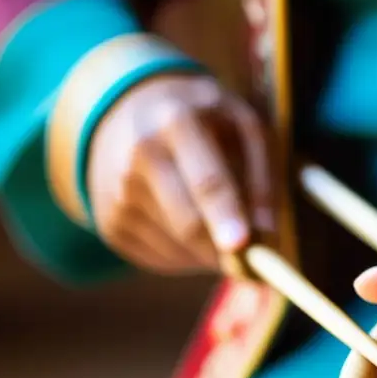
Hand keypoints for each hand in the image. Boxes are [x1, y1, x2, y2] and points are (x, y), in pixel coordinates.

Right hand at [87, 73, 272, 273]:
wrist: (128, 113)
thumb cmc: (205, 122)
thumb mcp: (243, 125)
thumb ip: (263, 175)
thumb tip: (266, 233)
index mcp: (177, 123)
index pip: (205, 179)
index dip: (225, 215)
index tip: (241, 245)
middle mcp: (138, 157)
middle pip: (187, 223)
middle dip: (224, 251)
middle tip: (254, 264)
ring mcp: (117, 193)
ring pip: (177, 248)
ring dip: (209, 254)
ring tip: (220, 228)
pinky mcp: (109, 224)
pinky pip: (160, 259)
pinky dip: (187, 257)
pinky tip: (191, 228)